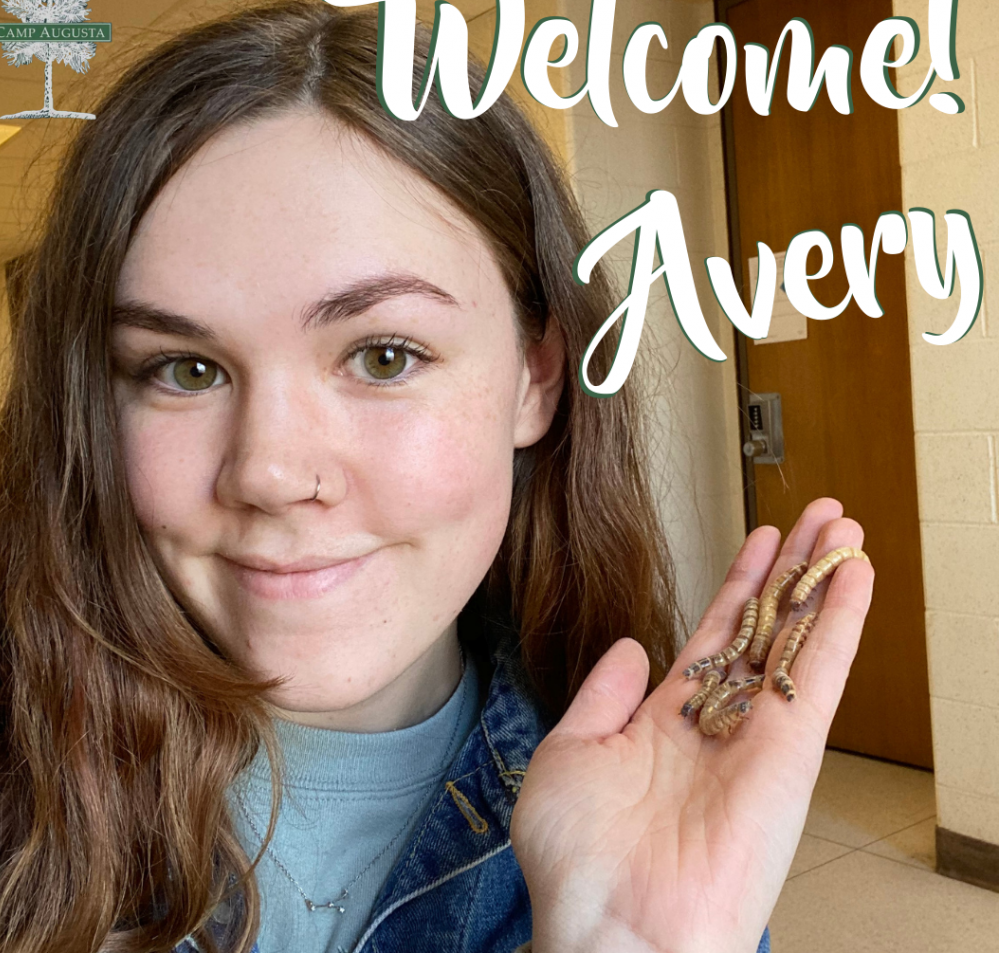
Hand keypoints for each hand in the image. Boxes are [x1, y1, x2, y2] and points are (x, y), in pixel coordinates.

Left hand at [510, 498, 873, 952]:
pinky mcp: (790, 754)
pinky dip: (840, 624)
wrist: (611, 930)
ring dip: (820, 580)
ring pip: (796, 639)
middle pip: (765, 626)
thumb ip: (603, 696)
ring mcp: (759, 736)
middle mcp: (720, 723)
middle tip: (818, 514)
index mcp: (668, 721)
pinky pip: (819, 676)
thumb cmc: (578, 860)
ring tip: (841, 526)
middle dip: (790, 568)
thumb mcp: (570, 755)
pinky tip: (855, 577)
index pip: (715, 634)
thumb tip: (630, 648)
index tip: (762, 539)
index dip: (740, 585)